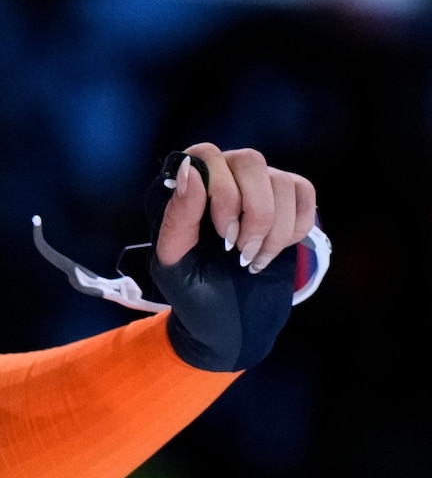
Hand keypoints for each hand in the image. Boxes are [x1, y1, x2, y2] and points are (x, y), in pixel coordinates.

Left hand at [147, 143, 318, 370]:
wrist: (227, 323)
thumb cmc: (192, 292)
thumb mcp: (173, 261)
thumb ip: (178, 216)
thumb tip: (189, 169)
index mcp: (186, 187)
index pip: (205, 153)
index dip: (221, 191)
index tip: (222, 235)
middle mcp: (223, 177)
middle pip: (250, 161)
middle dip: (253, 213)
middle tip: (239, 251)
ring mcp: (257, 186)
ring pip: (281, 180)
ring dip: (273, 229)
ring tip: (252, 259)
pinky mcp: (288, 202)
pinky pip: (304, 192)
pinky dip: (295, 226)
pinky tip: (274, 250)